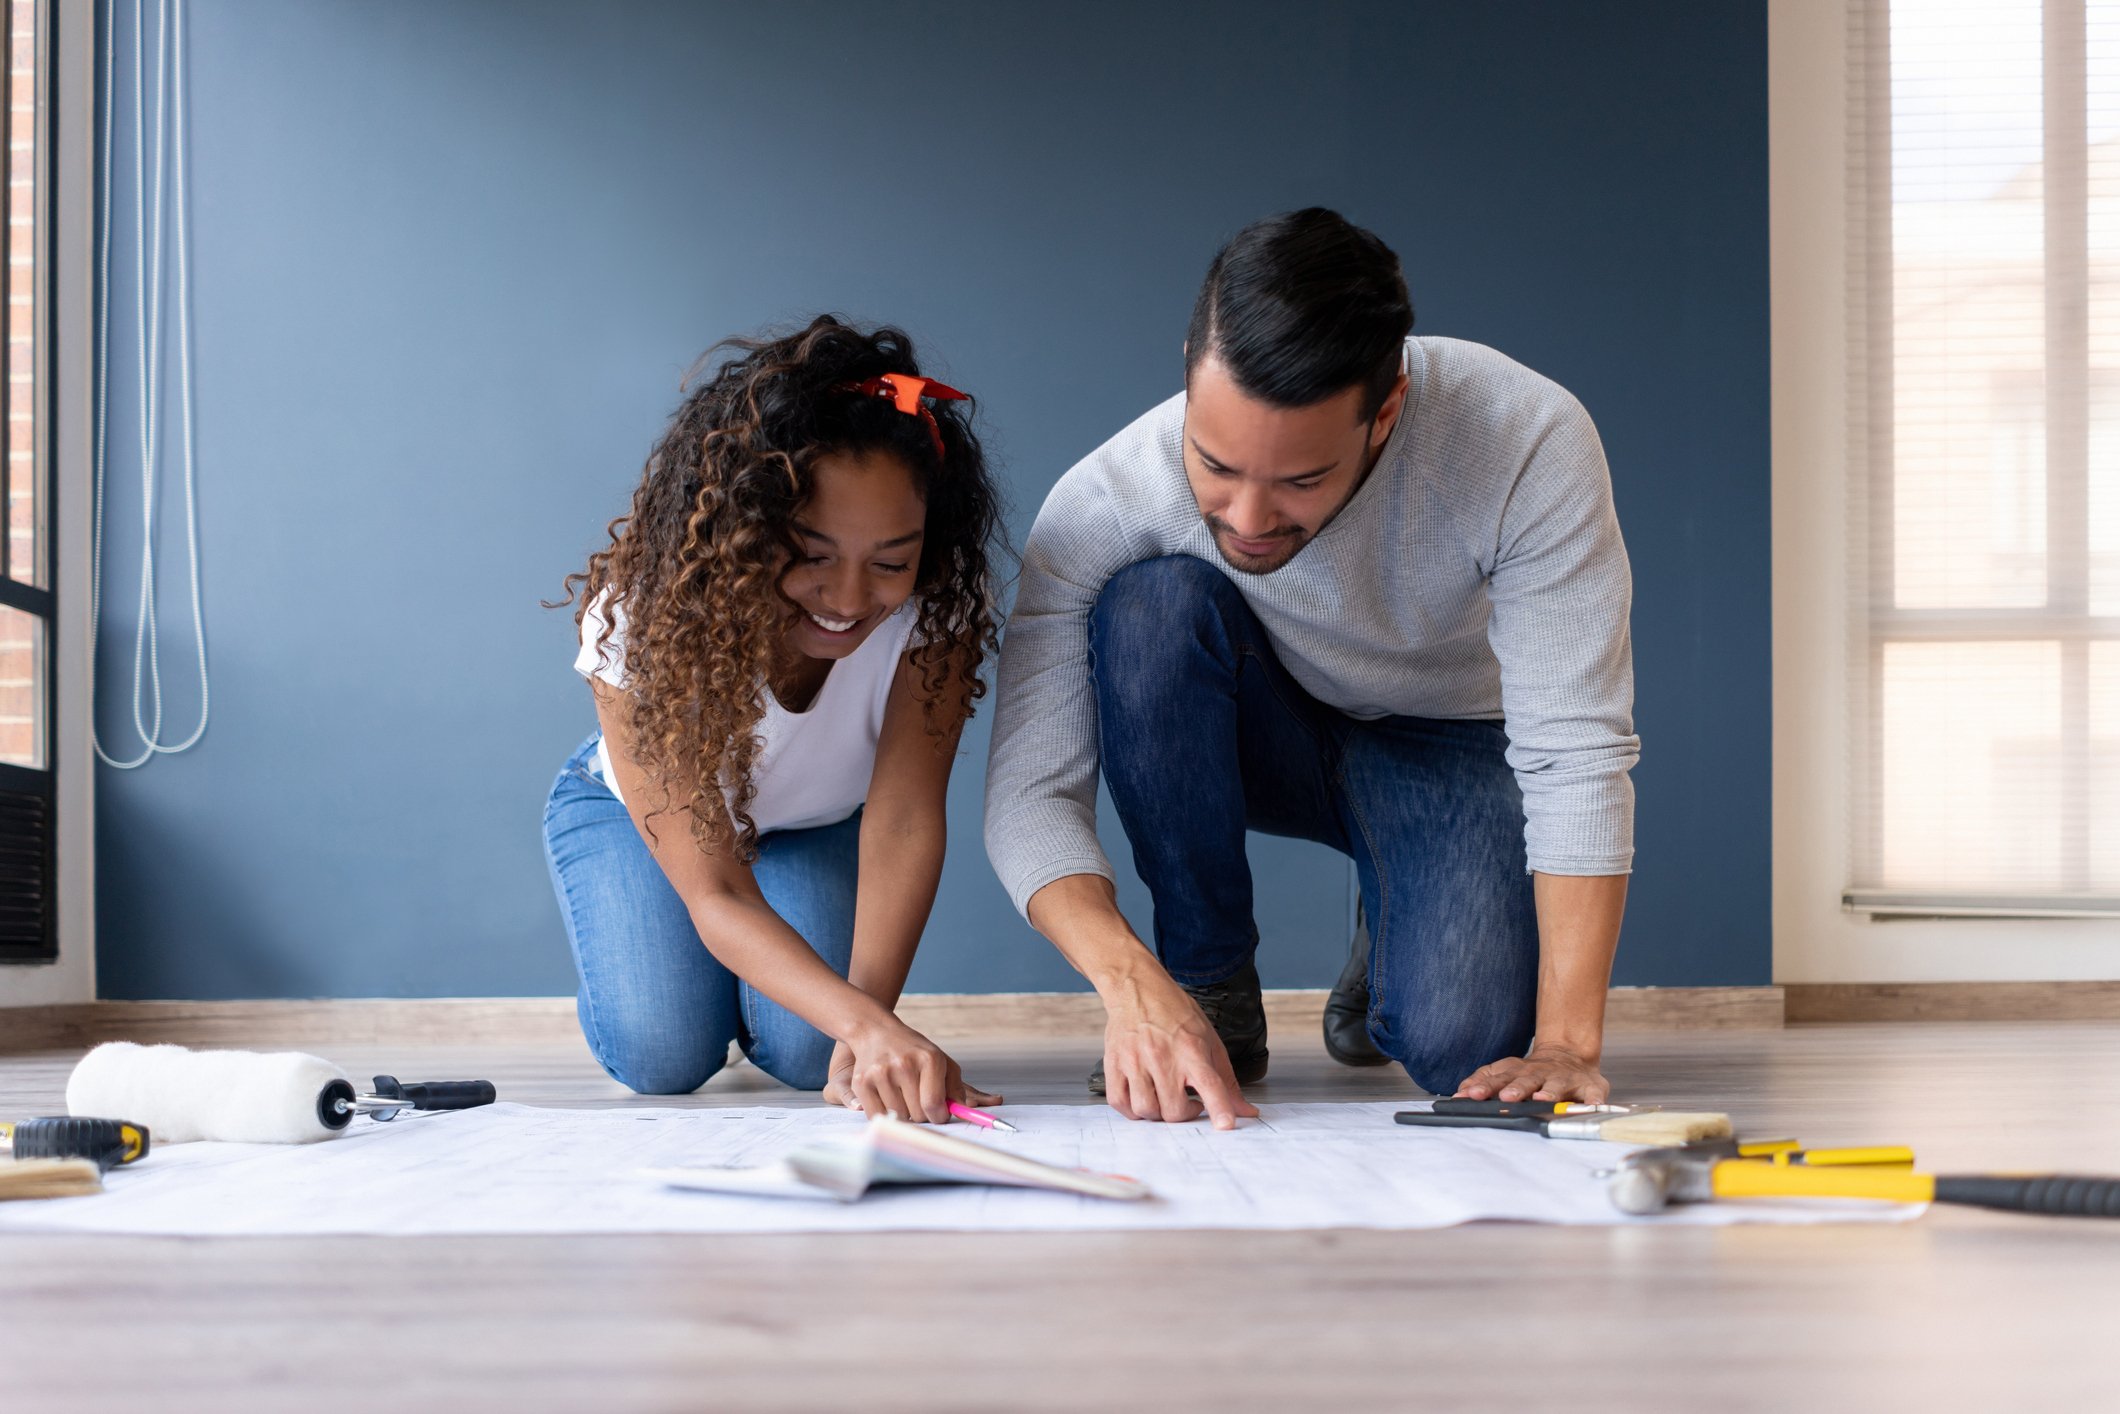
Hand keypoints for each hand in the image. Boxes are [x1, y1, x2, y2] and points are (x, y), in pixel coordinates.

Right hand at [823, 1025, 998, 1121]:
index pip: (934, 1104)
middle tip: (917, 1100)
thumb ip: (955, 1087)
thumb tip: (962, 1112)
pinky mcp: (862, 1083)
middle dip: (922, 1114)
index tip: (938, 1114)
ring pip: (899, 1117)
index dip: (939, 1116)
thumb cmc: (913, 1051)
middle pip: (918, 1115)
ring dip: (903, 1114)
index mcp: (928, 1059)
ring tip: (901, 1095)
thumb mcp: (940, 1061)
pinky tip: (887, 1098)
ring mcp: (881, 1074)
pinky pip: (878, 1116)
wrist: (875, 1032)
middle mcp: (904, 1065)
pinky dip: (885, 1114)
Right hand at [1101, 973, 1260, 1129]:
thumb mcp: (1209, 1040)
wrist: (1137, 989)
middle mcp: (1162, 1057)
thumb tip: (1246, 1111)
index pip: (1210, 1084)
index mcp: (1191, 1049)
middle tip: (1187, 1102)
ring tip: (1163, 1098)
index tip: (1226, 1126)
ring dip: (1158, 1113)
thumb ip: (1227, 1080)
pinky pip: (1120, 1103)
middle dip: (1184, 1114)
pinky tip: (1143, 1098)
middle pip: (1174, 1109)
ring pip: (1146, 1110)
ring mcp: (1135, 1061)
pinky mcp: (1114, 1064)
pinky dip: (1132, 1110)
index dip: (1219, 1108)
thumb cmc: (1174, 1013)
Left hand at [1453, 1045, 1609, 1103]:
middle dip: (1516, 1089)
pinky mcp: (1590, 1086)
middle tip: (1506, 1097)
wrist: (1570, 1057)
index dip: (1485, 1085)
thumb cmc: (1534, 1073)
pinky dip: (1592, 1101)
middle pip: (1525, 1080)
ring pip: (1556, 1085)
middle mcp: (1541, 1073)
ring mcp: (1565, 1078)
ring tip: (1544, 1100)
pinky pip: (1593, 1094)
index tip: (1472, 1095)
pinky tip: (1591, 1106)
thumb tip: (1459, 1093)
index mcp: (1518, 1071)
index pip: (1498, 1077)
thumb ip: (1484, 1080)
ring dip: (1550, 1092)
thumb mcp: (1507, 1072)